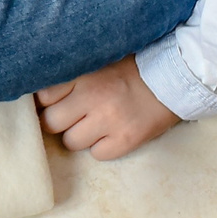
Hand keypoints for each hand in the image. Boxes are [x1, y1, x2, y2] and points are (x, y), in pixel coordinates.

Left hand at [36, 58, 179, 160]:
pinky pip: (97, 155)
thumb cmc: (131, 69)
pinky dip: (102, 148)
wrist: (174, 79)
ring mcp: (109, 121)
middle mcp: (92, 98)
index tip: (55, 103)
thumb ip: (72, 76)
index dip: (46, 102)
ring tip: (93, 126)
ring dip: (78, 137)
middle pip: (51, 122)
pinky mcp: (126, 140)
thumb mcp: (97, 63)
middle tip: (72, 118)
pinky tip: (112, 135)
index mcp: (83, 76)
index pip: (43, 96)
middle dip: (58, 122)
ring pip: (70, 142)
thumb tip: (42, 94)